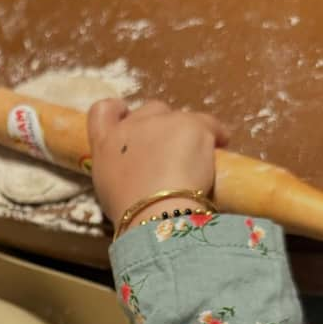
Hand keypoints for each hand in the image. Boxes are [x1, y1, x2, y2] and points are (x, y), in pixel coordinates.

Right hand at [87, 100, 229, 227]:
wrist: (156, 213)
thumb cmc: (130, 212)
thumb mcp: (110, 192)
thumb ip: (119, 170)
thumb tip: (135, 170)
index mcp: (105, 143)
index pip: (101, 111)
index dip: (116, 110)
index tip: (126, 115)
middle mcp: (131, 126)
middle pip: (149, 110)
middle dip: (161, 125)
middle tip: (171, 152)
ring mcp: (162, 122)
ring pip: (180, 118)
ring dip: (187, 133)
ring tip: (197, 158)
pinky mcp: (191, 125)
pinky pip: (209, 124)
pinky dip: (216, 134)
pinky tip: (221, 147)